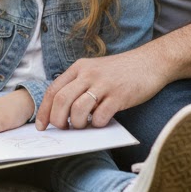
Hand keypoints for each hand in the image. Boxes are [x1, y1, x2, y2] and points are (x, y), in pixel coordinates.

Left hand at [35, 49, 167, 129]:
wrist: (149, 62)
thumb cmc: (120, 72)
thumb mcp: (94, 71)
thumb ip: (79, 86)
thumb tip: (62, 112)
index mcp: (78, 68)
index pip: (53, 90)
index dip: (44, 111)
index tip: (41, 126)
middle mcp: (87, 74)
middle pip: (61, 100)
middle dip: (57, 120)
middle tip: (63, 129)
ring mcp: (103, 84)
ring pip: (78, 109)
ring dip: (78, 124)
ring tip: (84, 126)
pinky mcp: (119, 95)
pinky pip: (101, 116)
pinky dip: (98, 124)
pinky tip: (102, 122)